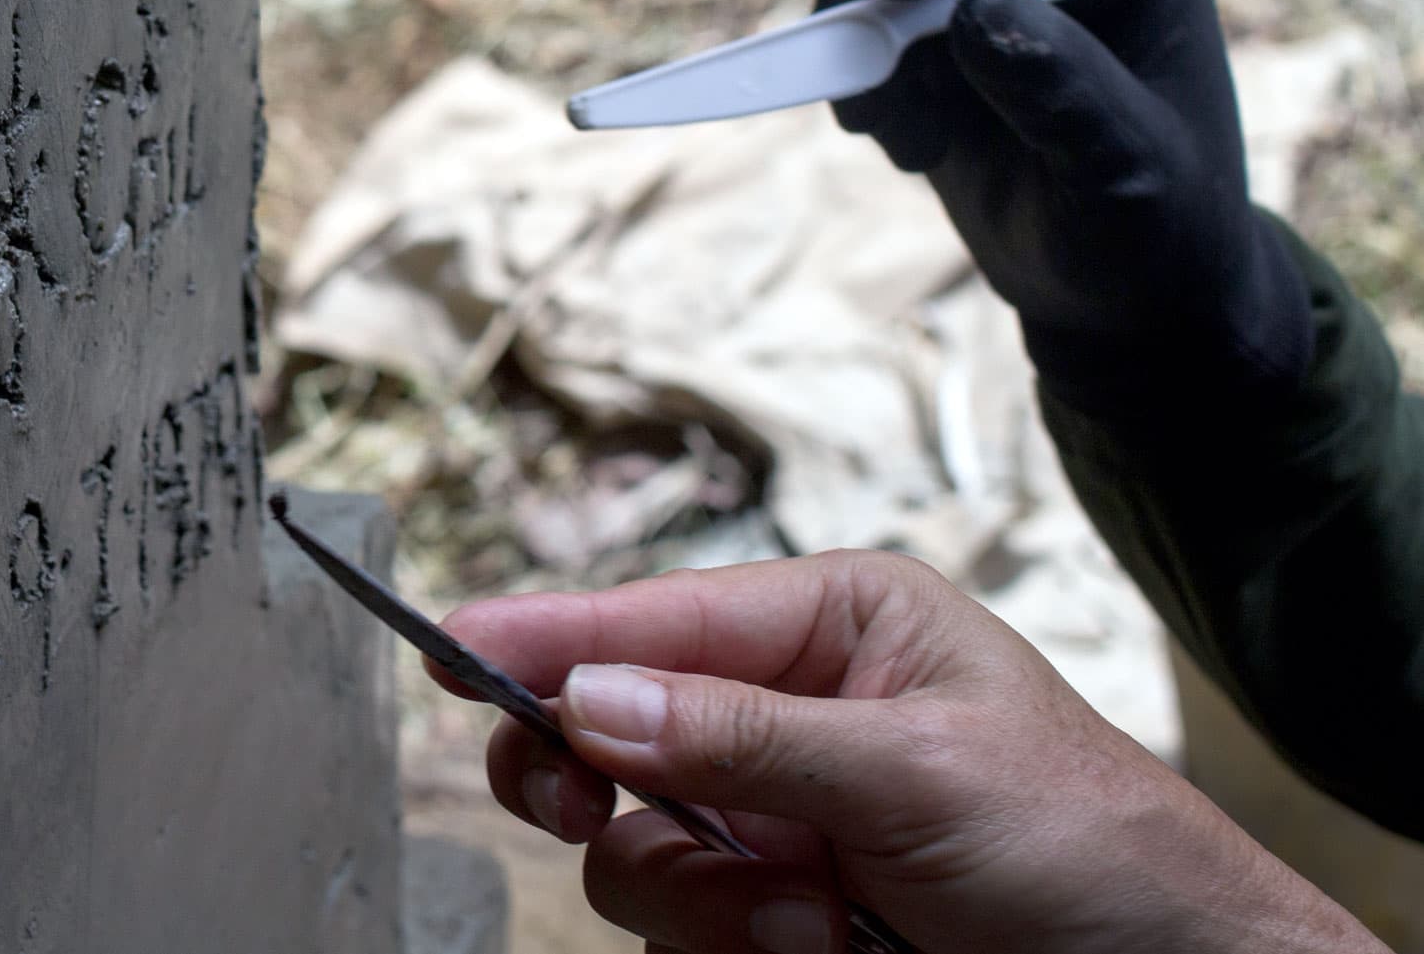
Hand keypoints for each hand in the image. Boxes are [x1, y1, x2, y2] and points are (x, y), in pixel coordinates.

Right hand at [436, 552, 1382, 953]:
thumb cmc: (1092, 844)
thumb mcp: (919, 771)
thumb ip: (746, 737)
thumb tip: (592, 699)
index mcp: (832, 626)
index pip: (655, 617)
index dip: (546, 632)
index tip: (445, 642)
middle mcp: (787, 713)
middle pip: (610, 727)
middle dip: (590, 775)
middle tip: (582, 806)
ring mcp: (777, 819)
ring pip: (634, 843)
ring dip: (700, 893)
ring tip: (807, 918)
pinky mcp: (778, 910)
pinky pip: (679, 922)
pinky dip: (728, 943)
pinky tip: (823, 945)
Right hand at [816, 0, 1309, 400]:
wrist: (1118, 292)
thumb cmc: (1153, 231)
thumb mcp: (1129, 174)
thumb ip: (1066, 93)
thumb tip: (980, 12)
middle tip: (856, 56)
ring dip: (862, 44)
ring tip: (907, 143)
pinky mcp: (930, 49)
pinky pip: (858, 26)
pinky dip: (858, 81)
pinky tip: (911, 149)